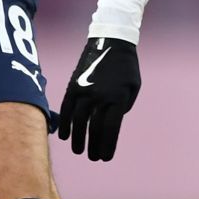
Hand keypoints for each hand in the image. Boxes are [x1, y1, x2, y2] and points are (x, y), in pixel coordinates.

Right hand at [54, 37, 140, 160]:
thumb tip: (109, 125)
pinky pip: (67, 108)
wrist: (111, 40)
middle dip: (93, 147)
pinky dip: (65, 123)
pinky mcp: (74, 85)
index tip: (105, 158)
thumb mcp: (133, 88)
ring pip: (78, 121)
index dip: (107, 146)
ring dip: (78, 139)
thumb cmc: (126, 68)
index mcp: (118, 98)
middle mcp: (100, 96)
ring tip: (79, 151)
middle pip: (94, 128)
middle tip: (93, 158)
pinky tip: (65, 136)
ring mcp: (85, 90)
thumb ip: (123, 108)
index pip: (110, 130)